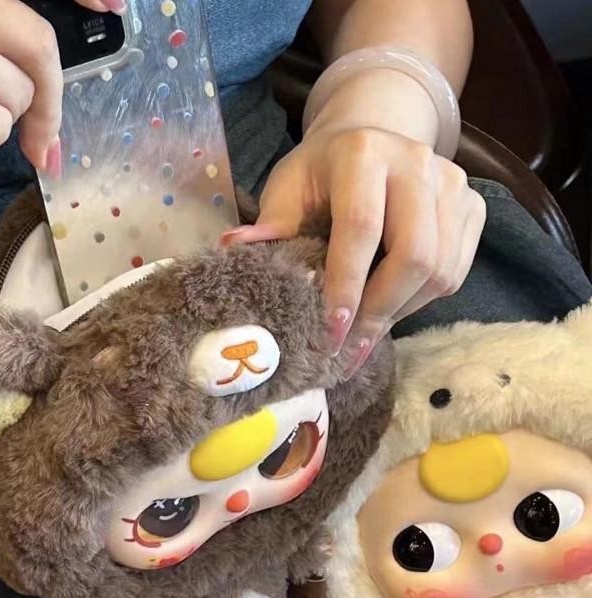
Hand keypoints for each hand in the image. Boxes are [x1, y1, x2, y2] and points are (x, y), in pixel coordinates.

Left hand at [222, 70, 485, 379]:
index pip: (360, 228)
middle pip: (414, 254)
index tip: (330, 334)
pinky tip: (389, 308)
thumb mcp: (288, 188)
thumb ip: (271, 223)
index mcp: (363, 153)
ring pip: (439, 271)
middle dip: (379, 312)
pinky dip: (420, 302)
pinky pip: (454, 272)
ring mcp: (453, 184)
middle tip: (348, 349)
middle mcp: (417, 162)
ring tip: (364, 335)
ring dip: (399, 313)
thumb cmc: (320, 173)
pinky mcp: (473, 207)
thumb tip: (234, 250)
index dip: (346, 286)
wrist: (371, 139)